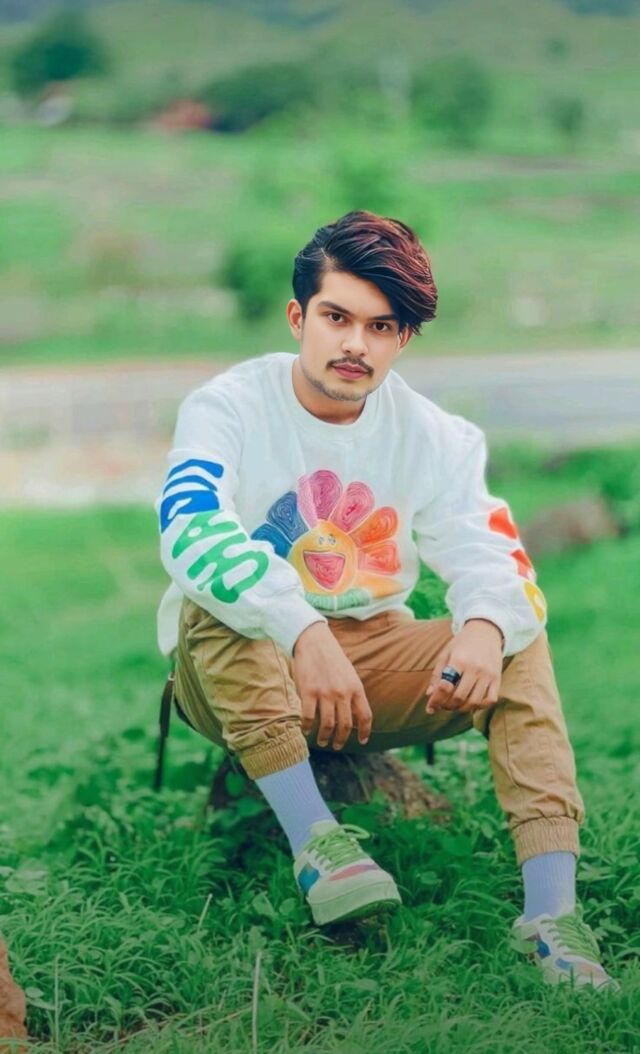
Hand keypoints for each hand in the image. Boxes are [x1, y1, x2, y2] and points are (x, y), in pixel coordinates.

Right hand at [292, 623, 371, 748]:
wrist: (314, 640)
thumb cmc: (331, 657)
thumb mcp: (349, 674)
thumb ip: (352, 692)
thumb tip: (353, 713)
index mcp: (356, 688)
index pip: (365, 716)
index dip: (364, 731)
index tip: (361, 741)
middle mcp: (343, 693)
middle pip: (345, 725)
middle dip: (341, 740)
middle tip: (336, 746)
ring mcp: (325, 693)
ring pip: (328, 725)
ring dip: (325, 737)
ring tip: (322, 741)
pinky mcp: (309, 692)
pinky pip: (309, 717)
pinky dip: (307, 727)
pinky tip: (306, 730)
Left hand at [425, 619, 502, 715]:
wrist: (486, 631)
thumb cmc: (462, 643)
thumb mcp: (446, 653)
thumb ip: (437, 674)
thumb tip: (430, 695)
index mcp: (459, 660)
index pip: (445, 687)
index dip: (436, 700)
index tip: (430, 707)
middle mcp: (475, 668)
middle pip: (459, 697)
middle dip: (447, 706)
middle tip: (442, 705)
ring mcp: (488, 674)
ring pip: (474, 702)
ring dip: (461, 709)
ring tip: (455, 705)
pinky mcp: (497, 678)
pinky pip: (490, 700)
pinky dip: (480, 706)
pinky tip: (471, 702)